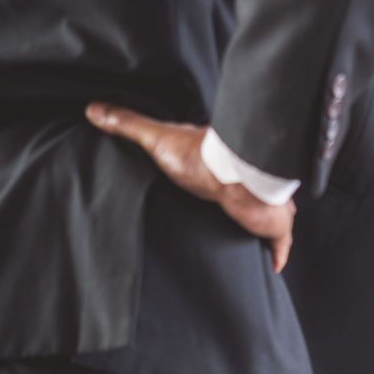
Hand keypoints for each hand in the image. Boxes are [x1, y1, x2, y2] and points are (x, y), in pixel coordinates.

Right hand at [85, 102, 294, 272]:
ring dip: (260, 224)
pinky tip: (273, 264)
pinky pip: (280, 242)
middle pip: (247, 195)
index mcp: (223, 163)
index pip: (222, 171)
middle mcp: (248, 183)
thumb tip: (93, 109)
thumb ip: (128, 124)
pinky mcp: (273, 225)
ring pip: (267, 216)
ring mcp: (264, 205)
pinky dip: (278, 253)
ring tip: (250, 238)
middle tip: (232, 218)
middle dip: (243, 204)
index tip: (209, 187)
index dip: (216, 179)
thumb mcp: (156, 138)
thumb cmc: (199, 157)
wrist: (235, 176)